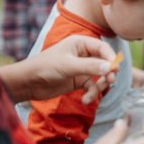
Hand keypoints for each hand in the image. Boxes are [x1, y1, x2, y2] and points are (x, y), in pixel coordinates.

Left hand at [0, 35, 118, 103]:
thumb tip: (111, 68)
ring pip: (100, 75)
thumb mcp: (68, 66)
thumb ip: (90, 67)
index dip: (112, 57)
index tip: (116, 69)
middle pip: (104, 62)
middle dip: (108, 72)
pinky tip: (84, 100)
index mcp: (80, 43)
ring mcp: (81, 68)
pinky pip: (91, 86)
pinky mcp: (78, 81)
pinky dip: (91, 94)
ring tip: (97, 90)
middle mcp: (83, 54)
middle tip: (110, 80)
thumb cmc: (44, 67)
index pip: (103, 48)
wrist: (27, 83)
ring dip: (101, 84)